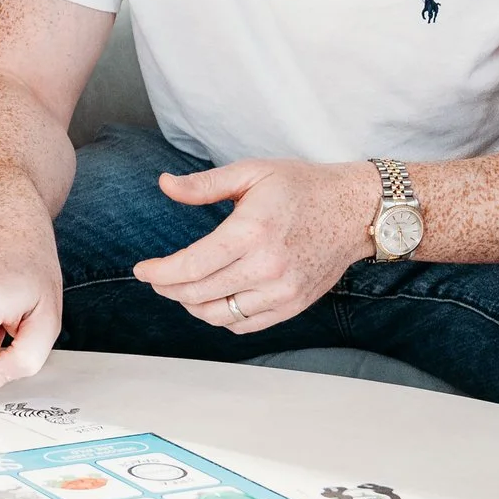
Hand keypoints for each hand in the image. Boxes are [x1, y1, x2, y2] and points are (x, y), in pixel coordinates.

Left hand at [132, 159, 374, 331]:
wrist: (356, 210)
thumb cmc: (302, 187)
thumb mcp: (252, 173)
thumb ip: (205, 185)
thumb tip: (164, 184)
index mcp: (251, 232)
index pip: (192, 266)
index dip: (160, 273)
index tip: (143, 270)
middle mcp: (266, 267)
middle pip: (199, 294)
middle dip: (169, 289)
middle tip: (157, 279)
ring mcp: (282, 291)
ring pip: (220, 315)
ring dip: (192, 306)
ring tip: (182, 290)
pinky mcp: (293, 304)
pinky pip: (245, 325)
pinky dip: (222, 318)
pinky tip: (213, 300)